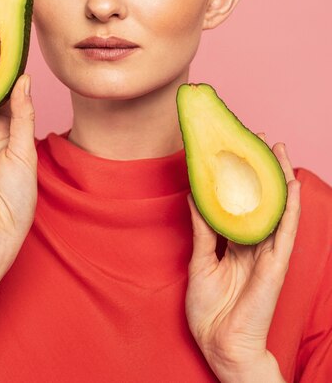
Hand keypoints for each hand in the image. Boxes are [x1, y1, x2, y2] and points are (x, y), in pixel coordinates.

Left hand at [185, 136, 300, 381]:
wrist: (219, 344)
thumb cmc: (209, 310)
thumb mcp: (200, 261)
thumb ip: (202, 229)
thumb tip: (195, 195)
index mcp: (234, 243)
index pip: (239, 202)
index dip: (238, 177)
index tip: (233, 150)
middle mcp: (252, 243)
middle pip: (259, 199)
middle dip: (259, 169)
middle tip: (257, 139)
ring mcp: (266, 252)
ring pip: (276, 208)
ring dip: (278, 179)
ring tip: (277, 151)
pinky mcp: (275, 264)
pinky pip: (284, 230)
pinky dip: (289, 206)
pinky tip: (290, 185)